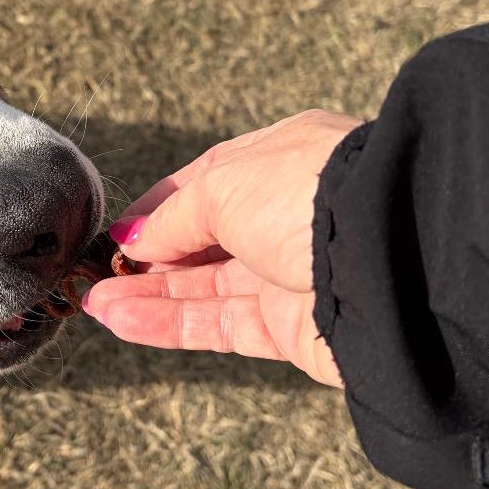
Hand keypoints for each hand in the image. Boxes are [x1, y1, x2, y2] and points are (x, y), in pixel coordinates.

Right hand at [83, 110, 359, 385]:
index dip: (159, 208)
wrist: (394, 256)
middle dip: (147, 257)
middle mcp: (286, 215)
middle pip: (202, 241)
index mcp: (281, 160)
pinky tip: (121, 319)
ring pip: (204, 288)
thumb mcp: (224, 185)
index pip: (206, 184)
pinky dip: (169, 324)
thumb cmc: (308, 194)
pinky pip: (219, 325)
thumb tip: (134, 236)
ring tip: (93, 302)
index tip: (117, 230)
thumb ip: (173, 216)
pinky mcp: (294, 329)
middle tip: (97, 273)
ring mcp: (291, 274)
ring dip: (147, 294)